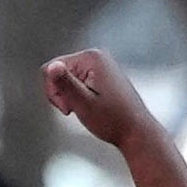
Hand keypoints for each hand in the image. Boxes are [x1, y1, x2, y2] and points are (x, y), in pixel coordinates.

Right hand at [39, 49, 155, 152]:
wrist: (135, 131)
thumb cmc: (112, 120)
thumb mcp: (83, 103)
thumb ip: (65, 83)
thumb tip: (51, 66)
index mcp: (91, 57)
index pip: (51, 67)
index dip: (54, 91)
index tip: (69, 107)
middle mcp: (97, 55)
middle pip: (58, 71)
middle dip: (62, 93)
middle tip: (77, 108)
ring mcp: (100, 64)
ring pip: (67, 78)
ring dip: (70, 96)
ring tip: (85, 108)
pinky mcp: (102, 74)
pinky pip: (77, 82)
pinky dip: (79, 96)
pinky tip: (91, 106)